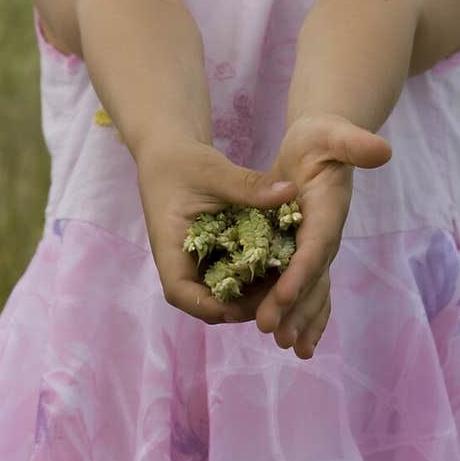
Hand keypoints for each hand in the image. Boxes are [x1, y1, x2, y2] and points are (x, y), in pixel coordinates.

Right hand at [135, 135, 296, 326]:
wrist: (171, 154)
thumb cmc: (183, 163)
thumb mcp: (214, 172)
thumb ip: (249, 186)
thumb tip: (290, 191)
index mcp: (169, 247)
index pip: (179, 291)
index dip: (207, 306)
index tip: (240, 306)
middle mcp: (182, 262)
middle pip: (206, 300)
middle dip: (241, 306)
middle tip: (279, 298)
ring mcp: (198, 261)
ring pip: (222, 291)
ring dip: (251, 294)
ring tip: (287, 285)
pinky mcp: (214, 255)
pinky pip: (232, 273)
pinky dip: (253, 275)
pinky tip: (282, 267)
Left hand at [255, 114, 392, 357]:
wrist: (324, 143)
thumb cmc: (324, 136)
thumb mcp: (333, 132)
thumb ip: (355, 143)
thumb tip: (384, 150)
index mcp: (329, 211)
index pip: (317, 246)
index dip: (302, 272)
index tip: (283, 296)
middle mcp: (326, 235)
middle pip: (313, 278)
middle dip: (295, 307)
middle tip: (274, 333)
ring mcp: (317, 246)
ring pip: (311, 290)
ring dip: (299, 318)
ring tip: (286, 346)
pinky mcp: (304, 250)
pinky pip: (305, 288)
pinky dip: (299, 313)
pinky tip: (291, 339)